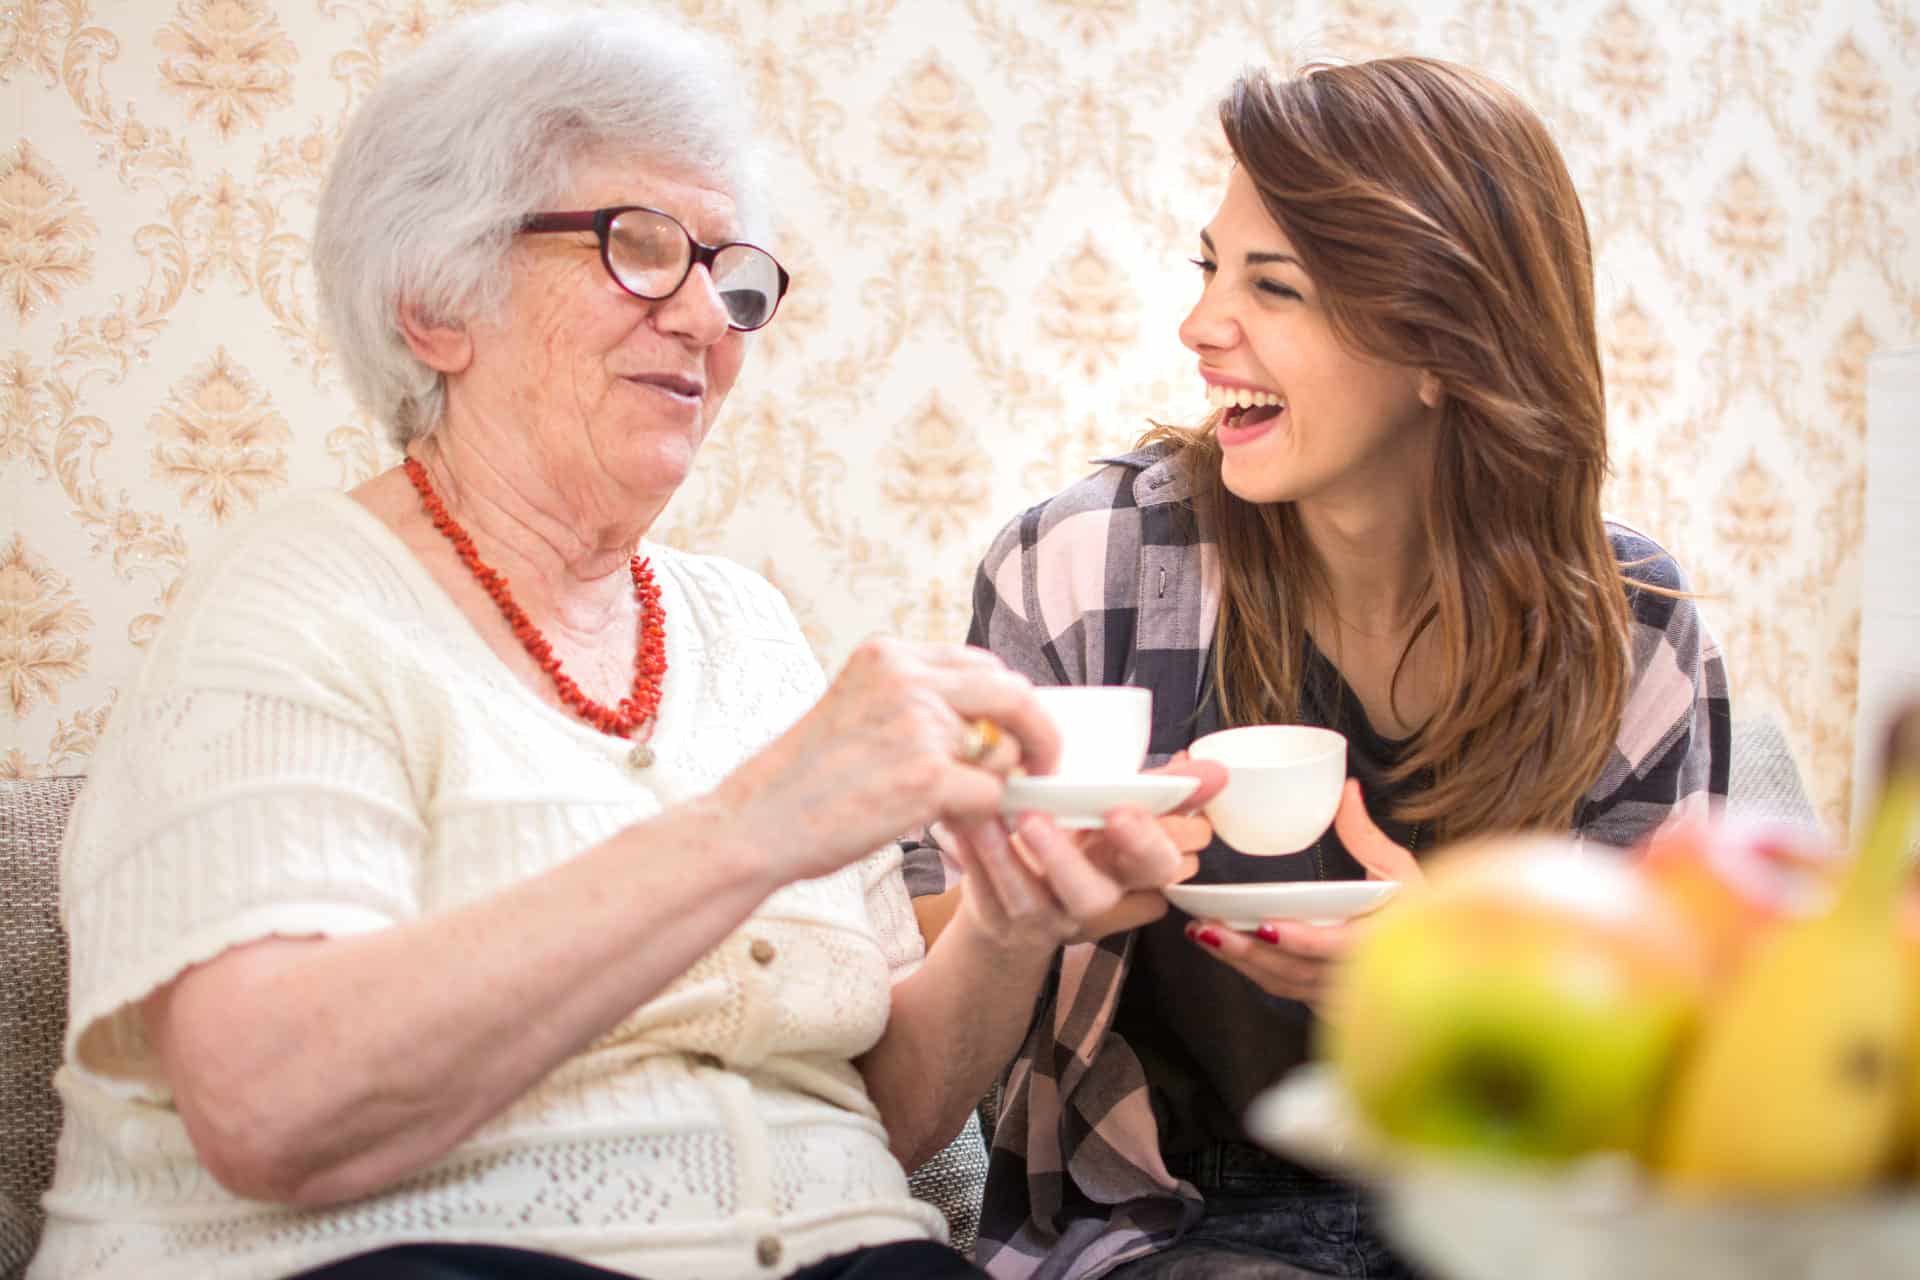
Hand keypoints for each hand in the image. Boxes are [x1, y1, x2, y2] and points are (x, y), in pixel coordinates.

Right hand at [717, 638, 1059, 883]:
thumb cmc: (805, 780)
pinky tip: (952, 827)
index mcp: (889, 655)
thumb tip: (988, 726)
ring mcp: (919, 726)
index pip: (980, 665)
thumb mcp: (857, 709)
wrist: (757, 822)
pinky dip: (983, 816)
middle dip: (1039, 733)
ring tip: (967, 807)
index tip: (1016, 733)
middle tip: (1043, 766)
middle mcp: (906, 678)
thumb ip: (916, 703)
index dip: (1009, 702)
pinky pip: (992, 794)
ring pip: (1005, 751)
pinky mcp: (927, 778)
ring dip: (999, 784)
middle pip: (1013, 693)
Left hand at [942, 755, 1225, 952]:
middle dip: (1069, 858)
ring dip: (1014, 853)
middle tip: (1051, 815)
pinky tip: (962, 821)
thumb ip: (1162, 793)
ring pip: (1030, 896)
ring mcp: (1046, 915)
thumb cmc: (1077, 849)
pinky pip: (987, 888)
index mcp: (1128, 872)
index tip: (1123, 810)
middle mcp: (1092, 900)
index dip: (1147, 844)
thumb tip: (1217, 769)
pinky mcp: (1002, 918)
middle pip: (1094, 895)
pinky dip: (975, 854)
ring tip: (1000, 813)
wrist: (1015, 911)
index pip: (1157, 867)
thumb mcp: (1118, 819)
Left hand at [1185, 779, 1421, 1005]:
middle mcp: (1360, 978)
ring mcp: (1340, 995)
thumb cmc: (1419, 910)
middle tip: (1209, 928)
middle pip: (1296, 972)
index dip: (1301, 941)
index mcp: (1383, 943)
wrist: (1432, 960)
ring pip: (1283, 983)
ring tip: (1203, 932)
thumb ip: (1366, 834)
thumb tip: (1346, 789)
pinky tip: (1222, 947)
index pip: (1337, 949)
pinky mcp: (1323, 1000)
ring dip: (1241, 961)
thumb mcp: (1400, 870)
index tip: (1265, 925)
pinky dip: (1251, 970)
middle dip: (1250, 952)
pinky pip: (1282, 989)